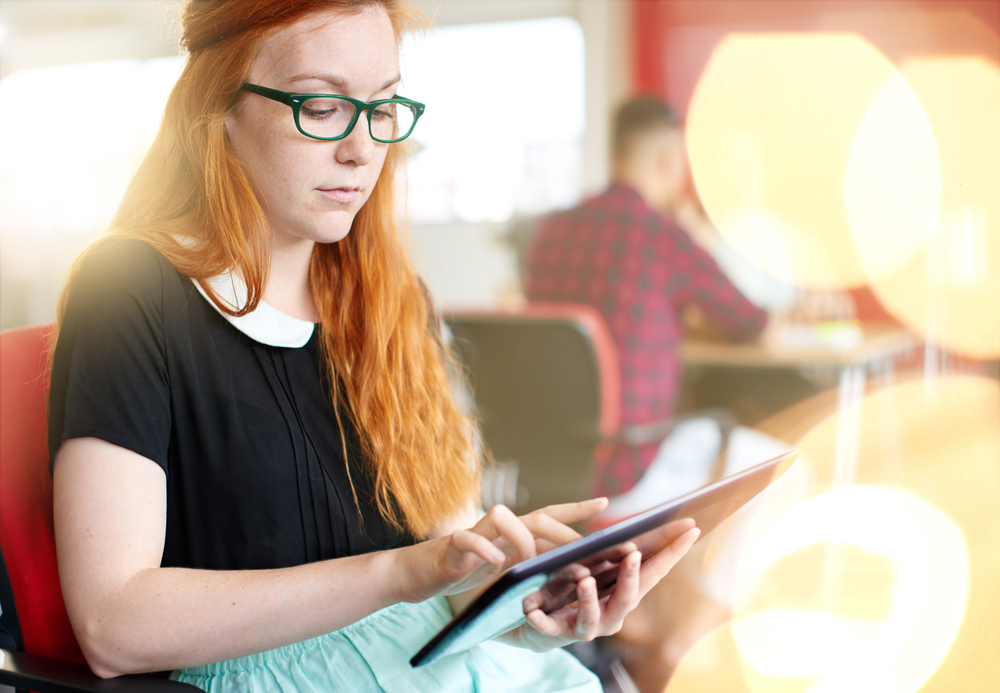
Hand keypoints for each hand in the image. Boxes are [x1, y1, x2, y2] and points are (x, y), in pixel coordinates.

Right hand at [395, 498, 607, 603]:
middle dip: (562, 531)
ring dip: (521, 539)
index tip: (605, 502)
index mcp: (513, 533)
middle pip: (535, 516)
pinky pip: (469, 540)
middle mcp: (497, 527)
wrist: (418, 574)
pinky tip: (494, 565)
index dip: (577, 508)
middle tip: (581, 550)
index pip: (550, 515)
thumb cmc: (464, 569)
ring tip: (528, 563)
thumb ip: (530, 560)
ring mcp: (474, 533)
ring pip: (502, 517)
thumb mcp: (504, 567)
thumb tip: (567, 562)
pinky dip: (484, 551)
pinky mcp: (452, 546)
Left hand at [502, 518, 700, 651]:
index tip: (691, 529)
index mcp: (622, 592)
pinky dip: (542, 620)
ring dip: (590, 599)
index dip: (672, 553)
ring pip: (593, 617)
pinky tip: (532, 609)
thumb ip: (603, 545)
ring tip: (584, 580)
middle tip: (633, 554)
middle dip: (631, 577)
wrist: (533, 619)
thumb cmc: (566, 585)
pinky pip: (548, 628)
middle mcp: (611, 614)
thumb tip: (616, 508)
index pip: (652, 572)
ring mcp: (584, 626)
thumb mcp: (586, 559)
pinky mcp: (553, 633)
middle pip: (628, 597)